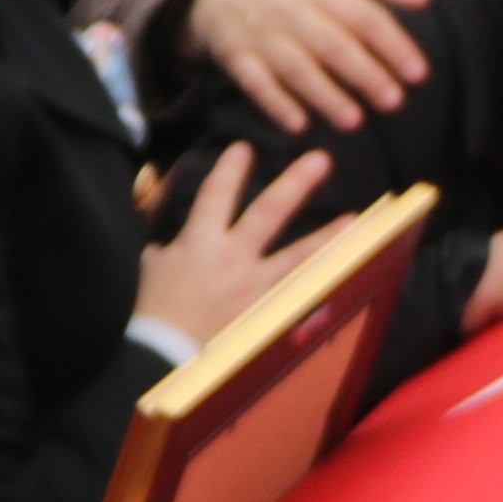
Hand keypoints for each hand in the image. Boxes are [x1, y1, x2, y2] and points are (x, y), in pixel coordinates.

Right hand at [136, 139, 333, 346]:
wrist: (161, 353)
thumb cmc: (150, 307)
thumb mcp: (151, 262)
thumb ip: (167, 234)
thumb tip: (170, 209)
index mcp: (198, 241)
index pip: (216, 194)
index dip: (230, 168)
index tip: (245, 148)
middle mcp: (231, 257)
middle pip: (268, 213)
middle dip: (295, 184)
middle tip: (321, 160)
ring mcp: (252, 285)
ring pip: (296, 256)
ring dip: (325, 236)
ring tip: (352, 219)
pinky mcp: (262, 309)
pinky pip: (295, 290)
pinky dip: (317, 280)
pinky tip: (340, 268)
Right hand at [184, 0, 434, 129]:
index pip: (364, 16)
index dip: (393, 45)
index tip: (418, 75)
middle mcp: (290, 7)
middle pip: (333, 43)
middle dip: (365, 74)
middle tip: (394, 102)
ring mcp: (261, 33)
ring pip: (296, 67)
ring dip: (326, 95)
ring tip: (354, 121)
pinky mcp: (235, 57)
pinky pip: (256, 83)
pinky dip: (276, 104)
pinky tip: (299, 125)